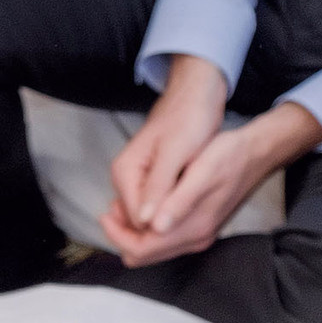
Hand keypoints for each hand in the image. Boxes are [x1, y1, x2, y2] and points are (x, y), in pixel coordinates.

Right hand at [103, 55, 230, 255]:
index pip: (135, 219)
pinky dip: (174, 207)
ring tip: (196, 204)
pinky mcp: (151, 179)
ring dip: (170, 216)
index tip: (191, 217)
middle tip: (196, 211)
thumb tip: (146, 222)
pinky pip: (158, 205)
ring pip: (149, 215)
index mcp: (124, 173)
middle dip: (164, 223)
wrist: (197, 96)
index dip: (162, 226)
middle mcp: (125, 179)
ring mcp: (137, 180)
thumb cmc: (189, 119)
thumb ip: (159, 186)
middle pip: (138, 221)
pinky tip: (193, 198)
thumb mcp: (176, 152)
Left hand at [104, 79, 321, 268]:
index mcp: (192, 228)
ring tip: (124, 205)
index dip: (117, 235)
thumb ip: (177, 201)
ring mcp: (199, 236)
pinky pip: (164, 240)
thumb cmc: (228, 155)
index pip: (140, 250)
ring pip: (152, 249)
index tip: (105, 214)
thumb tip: (154, 227)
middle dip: (123, 235)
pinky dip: (148, 228)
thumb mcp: (201, 171)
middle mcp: (196, 239)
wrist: (256, 152)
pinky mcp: (201, 228)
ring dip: (134, 232)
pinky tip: (145, 206)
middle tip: (112, 210)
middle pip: (143, 255)